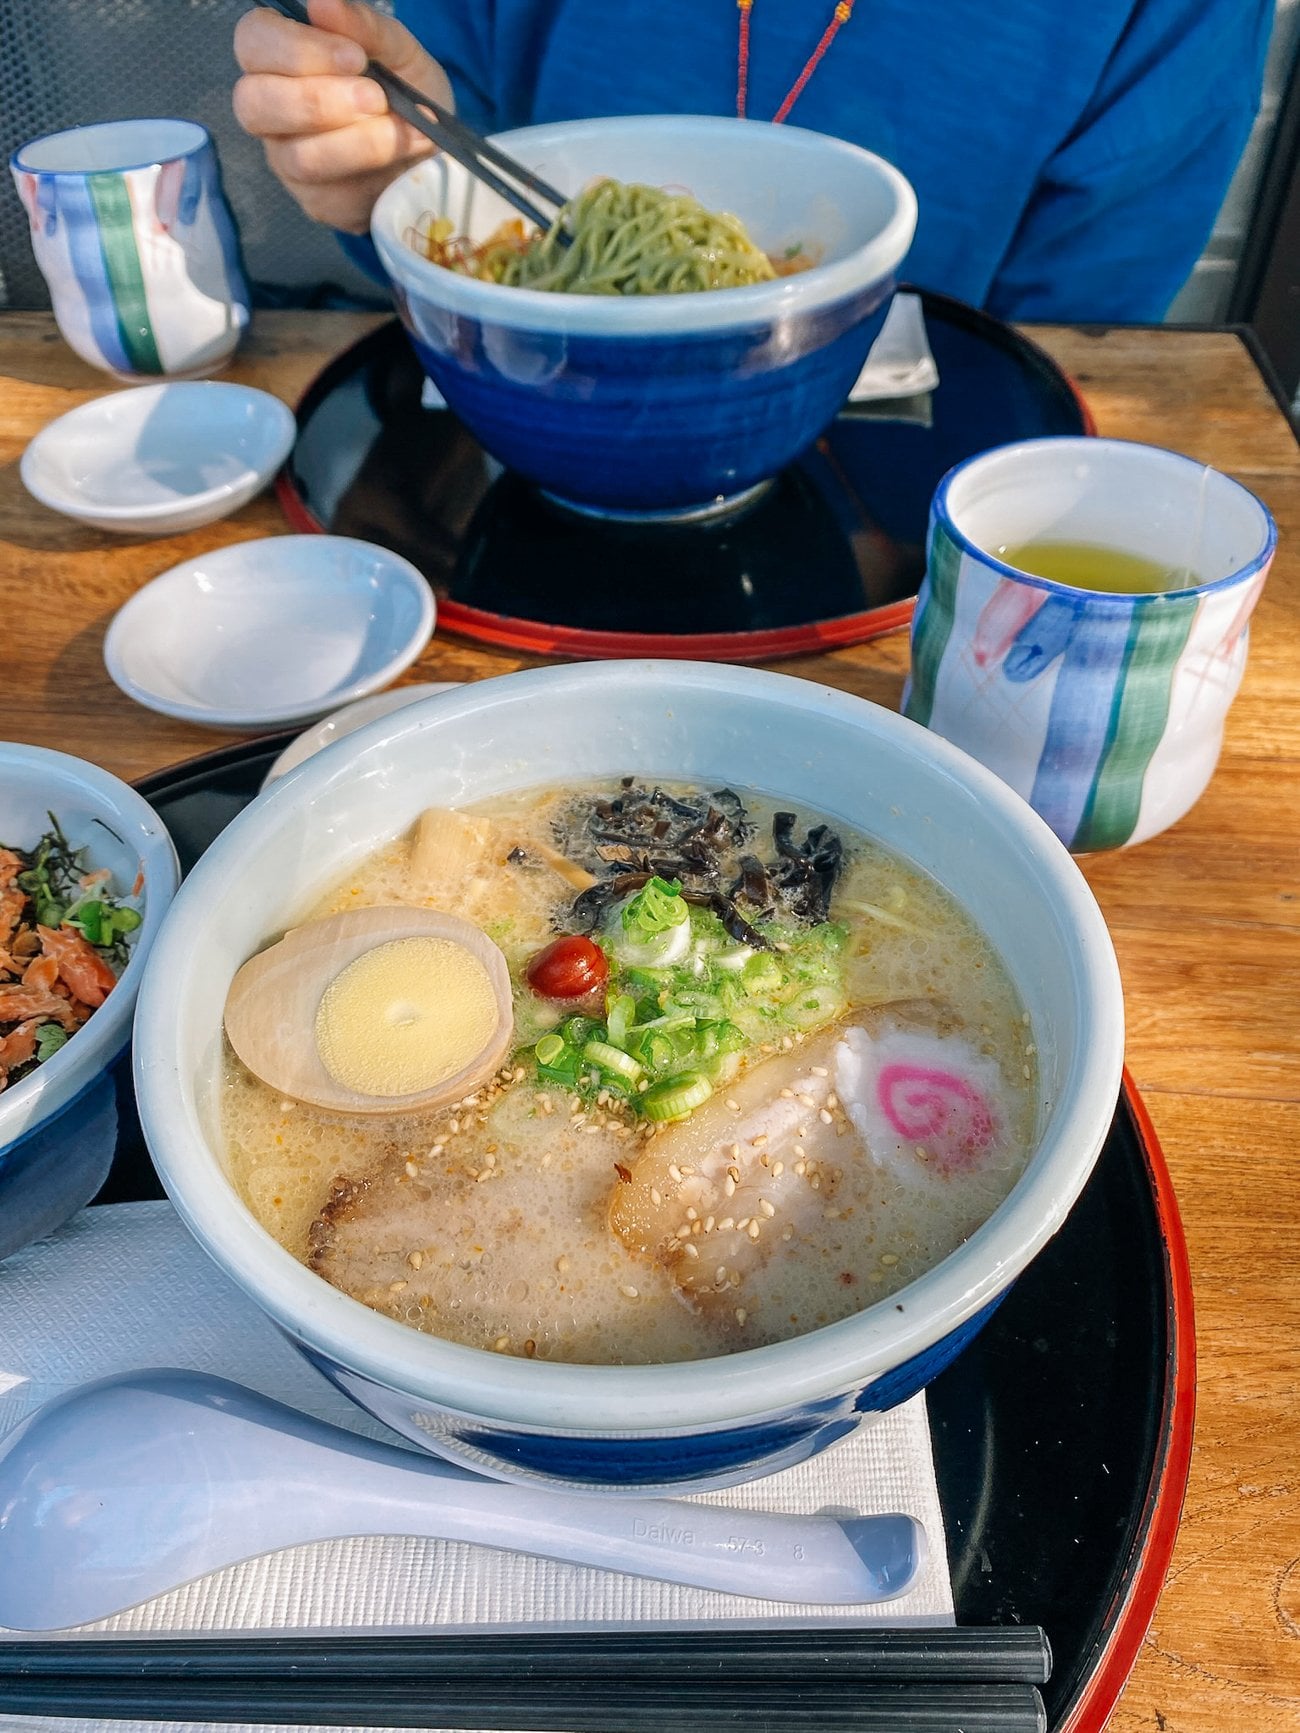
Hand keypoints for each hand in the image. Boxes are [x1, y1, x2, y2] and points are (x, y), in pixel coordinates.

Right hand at [232, 0, 451, 232]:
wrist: (431, 146)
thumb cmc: (400, 86)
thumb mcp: (396, 50)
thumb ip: (365, 26)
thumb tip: (324, 3)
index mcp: (275, 56)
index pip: (253, 42)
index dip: (297, 49)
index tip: (354, 57)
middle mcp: (267, 108)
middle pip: (254, 104)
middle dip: (318, 101)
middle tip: (374, 97)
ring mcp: (285, 160)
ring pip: (297, 157)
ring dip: (355, 143)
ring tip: (400, 130)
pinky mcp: (315, 201)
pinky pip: (332, 195)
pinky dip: (374, 173)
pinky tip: (403, 155)